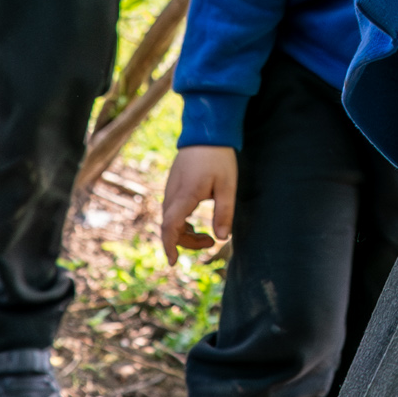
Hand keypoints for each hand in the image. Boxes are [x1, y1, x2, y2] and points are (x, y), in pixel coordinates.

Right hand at [162, 145, 236, 264]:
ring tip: (208, 238)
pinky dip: (182, 225)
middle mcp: (172, 195)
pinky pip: (172, 213)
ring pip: (171, 221)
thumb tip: (221, 238)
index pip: (170, 226)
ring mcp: (170, 191)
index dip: (169, 245)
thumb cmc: (218, 158)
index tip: (173, 262)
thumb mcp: (227, 186)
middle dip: (187, 242)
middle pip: (171, 227)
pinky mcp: (173, 188)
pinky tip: (195, 226)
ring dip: (185, 234)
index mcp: (185, 195)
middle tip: (211, 243)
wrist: (205, 134)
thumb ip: (224, 212)